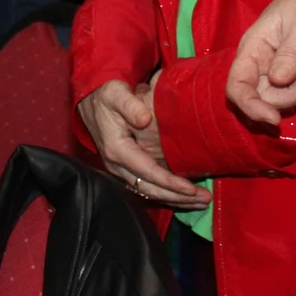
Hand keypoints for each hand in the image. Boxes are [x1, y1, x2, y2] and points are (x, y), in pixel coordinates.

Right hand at [77, 78, 209, 206]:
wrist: (91, 99)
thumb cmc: (106, 95)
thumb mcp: (116, 94)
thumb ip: (130, 105)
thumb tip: (145, 119)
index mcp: (117, 150)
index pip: (147, 173)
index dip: (170, 183)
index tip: (191, 189)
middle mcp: (117, 165)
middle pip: (151, 190)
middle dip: (178, 198)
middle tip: (205, 201)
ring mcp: (121, 169)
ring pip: (150, 192)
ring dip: (175, 199)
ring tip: (199, 202)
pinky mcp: (126, 168)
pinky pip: (147, 186)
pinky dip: (166, 192)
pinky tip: (183, 195)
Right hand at [227, 0, 295, 125]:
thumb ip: (289, 54)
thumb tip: (276, 81)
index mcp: (252, 48)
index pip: (237, 87)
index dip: (251, 107)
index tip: (274, 119)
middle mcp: (257, 62)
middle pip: (258, 98)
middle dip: (285, 99)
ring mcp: (272, 67)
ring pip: (274, 98)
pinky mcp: (288, 71)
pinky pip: (288, 92)